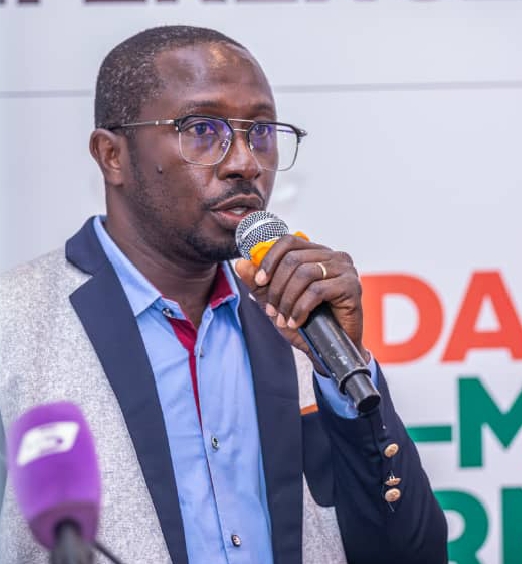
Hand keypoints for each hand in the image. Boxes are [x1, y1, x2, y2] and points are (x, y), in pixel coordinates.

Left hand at [234, 234, 369, 366]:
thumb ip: (259, 284)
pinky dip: (301, 308)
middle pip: (294, 259)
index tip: (259, 280)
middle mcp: (333, 256)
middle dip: (276, 287)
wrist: (330, 349)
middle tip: (271, 310)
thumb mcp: (276, 302)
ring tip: (283, 319)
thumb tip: (241, 263)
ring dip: (287, 300)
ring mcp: (345, 270)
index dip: (270, 259)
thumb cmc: (307, 323)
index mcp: (316, 253)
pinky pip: (318, 290)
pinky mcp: (352, 286)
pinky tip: (296, 322)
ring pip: (305, 274)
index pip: (289, 242)